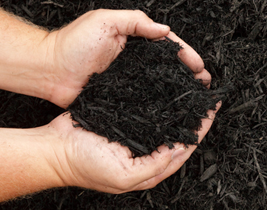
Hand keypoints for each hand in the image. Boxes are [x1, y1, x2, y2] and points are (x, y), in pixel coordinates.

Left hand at [43, 9, 211, 107]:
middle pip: (168, 65)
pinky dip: (160, 103)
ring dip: (179, 89)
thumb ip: (135, 21)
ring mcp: (129, 79)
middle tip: (204, 83)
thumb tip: (165, 30)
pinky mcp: (120, 96)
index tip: (198, 65)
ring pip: (160, 83)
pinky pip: (144, 98)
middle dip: (189, 73)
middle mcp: (134, 60)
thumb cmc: (72, 43)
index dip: (185, 54)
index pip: (166, 45)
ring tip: (196, 97)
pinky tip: (172, 110)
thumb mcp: (105, 21)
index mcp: (133, 40)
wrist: (48, 71)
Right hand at [46, 101, 220, 192]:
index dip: (200, 130)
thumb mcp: (122, 176)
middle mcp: (147, 151)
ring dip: (180, 107)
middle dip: (195, 116)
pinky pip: (148, 110)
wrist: (54, 148)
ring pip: (166, 120)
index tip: (212, 111)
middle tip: (208, 97)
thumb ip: (152, 167)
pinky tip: (168, 90)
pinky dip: (160, 101)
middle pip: (179, 132)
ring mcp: (136, 134)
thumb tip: (176, 151)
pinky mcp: (125, 119)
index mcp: (151, 167)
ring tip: (193, 90)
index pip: (184, 147)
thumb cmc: (83, 165)